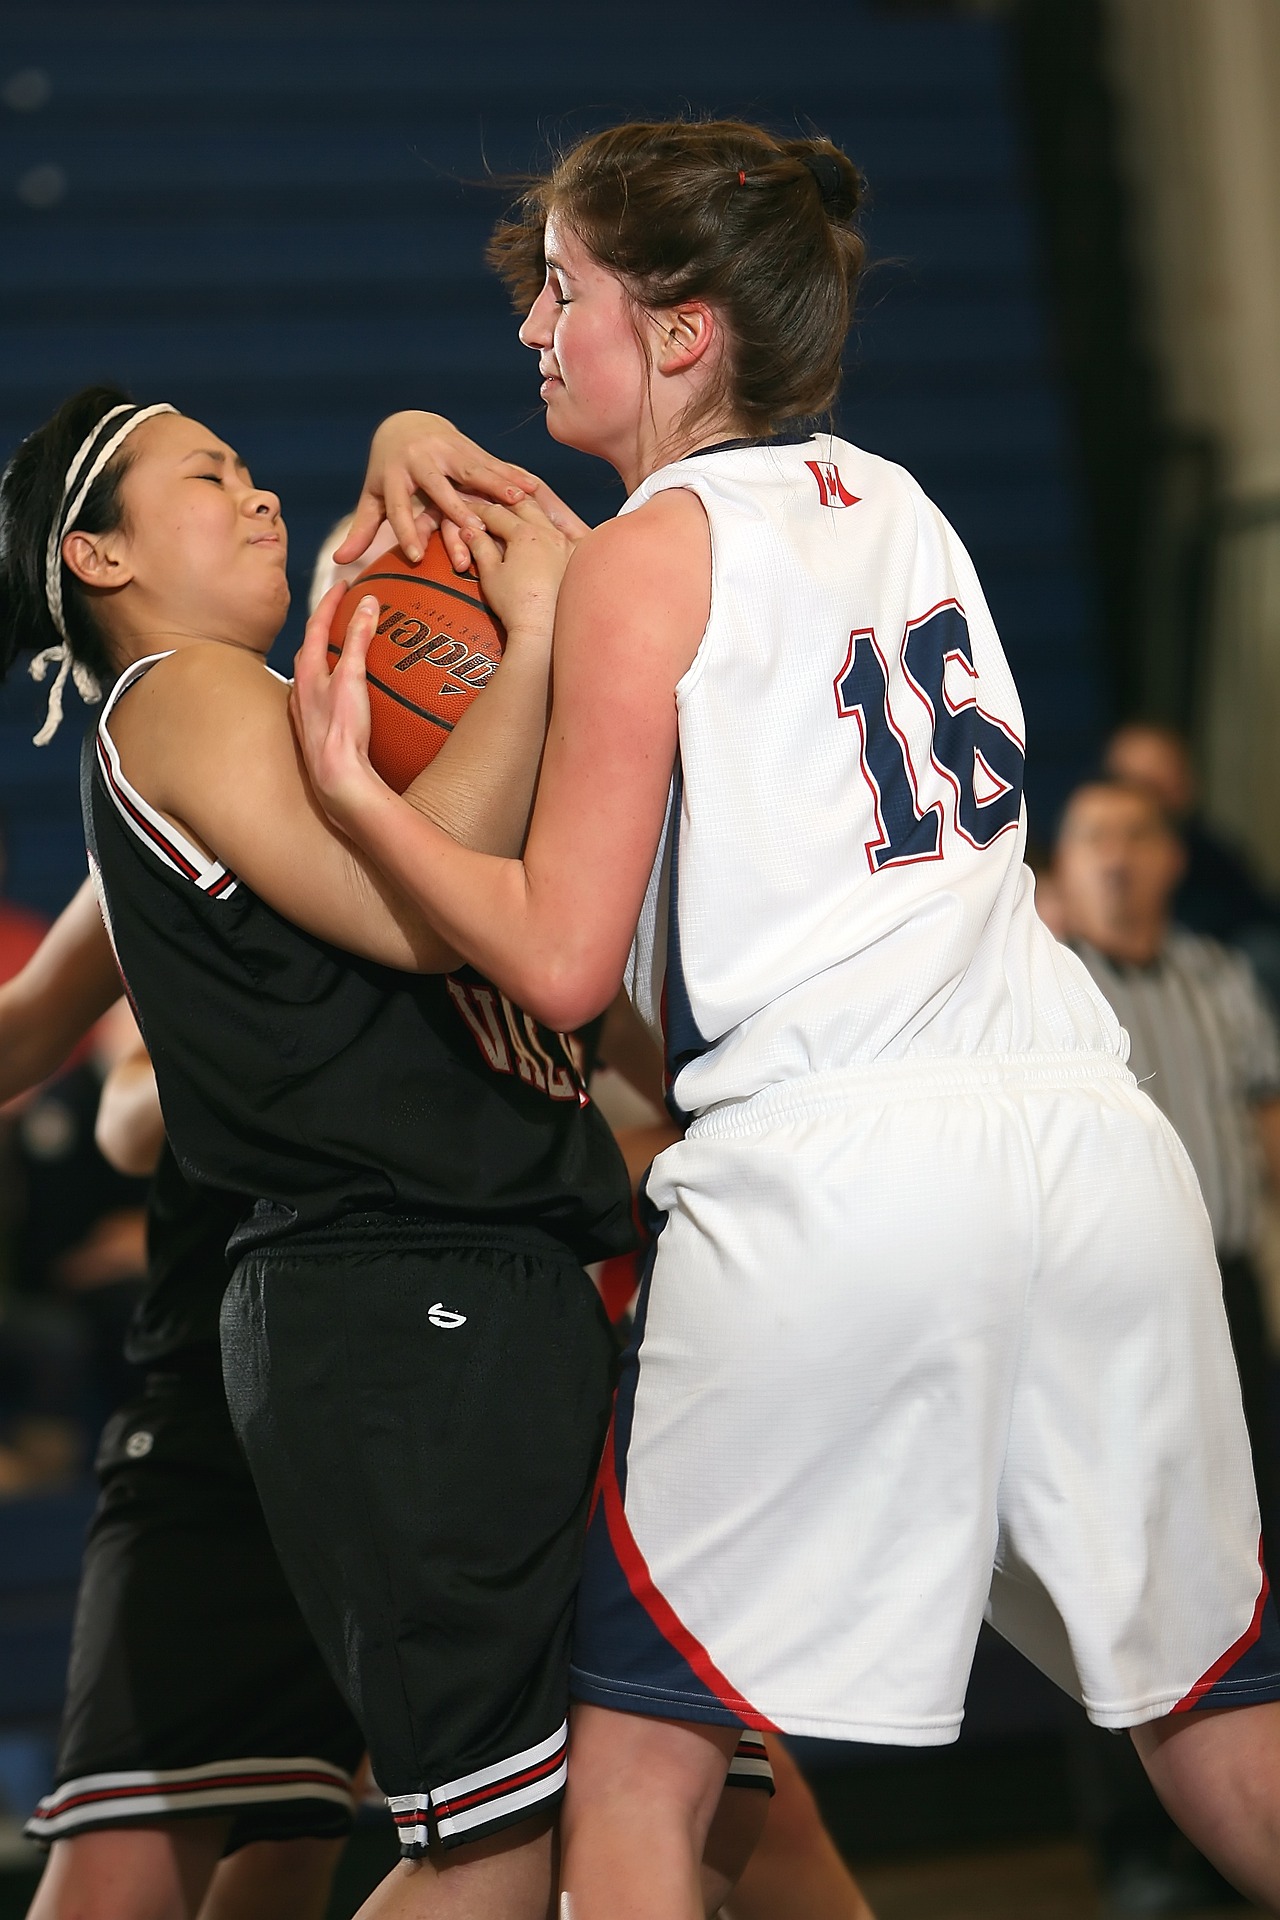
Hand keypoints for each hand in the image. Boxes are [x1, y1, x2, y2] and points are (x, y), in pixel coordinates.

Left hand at [289, 584, 388, 828]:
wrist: (336, 778)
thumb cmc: (341, 730)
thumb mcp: (351, 677)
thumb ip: (358, 639)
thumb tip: (368, 603)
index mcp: (306, 672)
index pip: (315, 625)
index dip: (330, 601)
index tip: (344, 583)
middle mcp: (300, 689)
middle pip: (309, 648)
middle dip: (324, 626)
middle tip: (342, 611)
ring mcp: (305, 711)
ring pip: (313, 674)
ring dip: (326, 656)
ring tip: (345, 648)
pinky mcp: (316, 730)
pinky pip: (322, 696)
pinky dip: (333, 684)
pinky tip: (346, 694)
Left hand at [337, 411, 592, 572]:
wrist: (407, 423)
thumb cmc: (388, 471)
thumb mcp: (373, 496)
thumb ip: (362, 529)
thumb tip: (338, 563)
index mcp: (395, 475)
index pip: (398, 506)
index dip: (404, 530)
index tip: (414, 555)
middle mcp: (421, 460)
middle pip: (440, 488)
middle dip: (456, 507)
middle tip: (474, 531)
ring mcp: (447, 450)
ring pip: (472, 470)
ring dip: (495, 484)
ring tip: (517, 500)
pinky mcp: (469, 446)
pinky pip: (493, 463)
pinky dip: (513, 475)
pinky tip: (534, 487)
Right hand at [461, 497, 576, 645]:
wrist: (542, 631)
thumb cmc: (517, 606)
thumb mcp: (490, 573)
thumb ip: (480, 546)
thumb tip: (469, 530)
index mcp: (525, 533)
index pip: (496, 513)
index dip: (478, 510)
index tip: (468, 509)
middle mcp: (549, 533)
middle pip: (523, 505)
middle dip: (503, 503)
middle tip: (490, 505)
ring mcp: (565, 544)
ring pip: (544, 515)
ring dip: (526, 510)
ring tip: (513, 512)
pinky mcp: (574, 559)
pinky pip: (561, 532)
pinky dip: (546, 526)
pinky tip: (540, 530)